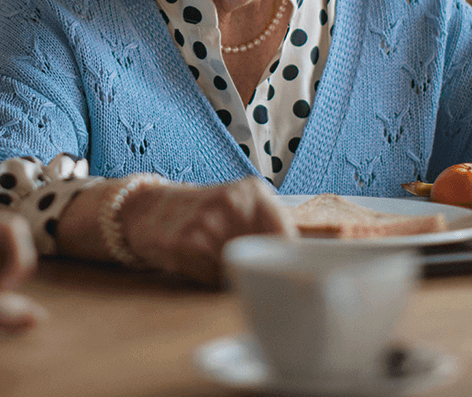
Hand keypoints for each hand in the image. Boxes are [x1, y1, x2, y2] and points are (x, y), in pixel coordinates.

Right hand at [120, 177, 295, 285]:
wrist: (150, 210)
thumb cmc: (205, 213)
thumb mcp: (242, 207)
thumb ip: (277, 226)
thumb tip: (320, 247)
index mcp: (253, 191)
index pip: (287, 237)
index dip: (289, 263)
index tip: (289, 275)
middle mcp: (232, 202)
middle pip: (266, 257)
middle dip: (262, 271)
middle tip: (253, 273)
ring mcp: (208, 222)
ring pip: (240, 270)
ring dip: (235, 276)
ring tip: (219, 260)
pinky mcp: (187, 243)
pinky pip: (215, 277)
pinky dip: (212, 278)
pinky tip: (200, 262)